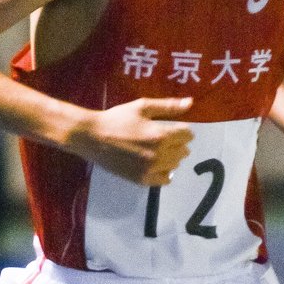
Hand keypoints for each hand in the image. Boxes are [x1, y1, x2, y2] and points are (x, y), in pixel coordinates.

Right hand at [74, 97, 193, 185]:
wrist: (93, 137)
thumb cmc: (117, 119)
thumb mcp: (142, 107)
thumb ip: (168, 106)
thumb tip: (190, 102)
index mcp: (161, 135)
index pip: (187, 135)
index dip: (182, 130)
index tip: (173, 128)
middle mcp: (159, 154)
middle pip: (184, 151)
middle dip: (177, 143)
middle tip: (163, 138)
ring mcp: (150, 169)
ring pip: (175, 165)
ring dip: (171, 157)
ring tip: (157, 150)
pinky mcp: (142, 179)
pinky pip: (165, 180)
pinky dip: (164, 172)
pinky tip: (155, 164)